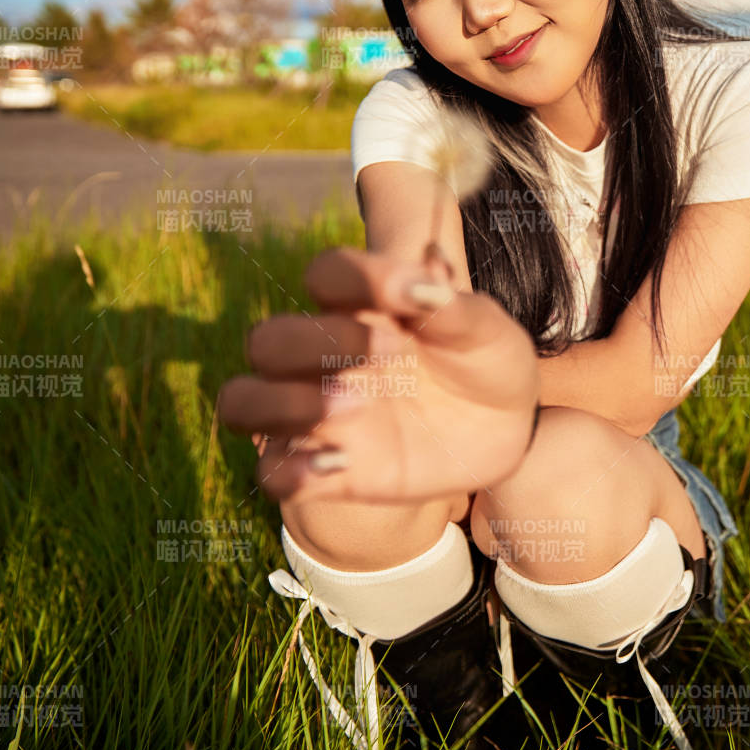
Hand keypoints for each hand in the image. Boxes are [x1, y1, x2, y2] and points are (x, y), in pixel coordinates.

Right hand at [217, 247, 539, 504]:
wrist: (506, 428)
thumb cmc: (486, 362)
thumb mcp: (487, 329)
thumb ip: (455, 304)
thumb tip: (427, 278)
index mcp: (363, 309)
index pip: (325, 275)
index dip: (359, 279)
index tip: (418, 296)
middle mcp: (327, 358)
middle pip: (266, 340)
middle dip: (315, 346)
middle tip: (388, 356)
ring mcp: (321, 415)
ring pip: (243, 403)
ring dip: (283, 405)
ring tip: (355, 407)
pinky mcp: (331, 470)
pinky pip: (272, 474)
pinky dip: (291, 471)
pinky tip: (339, 465)